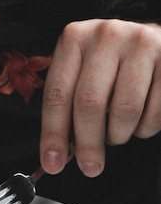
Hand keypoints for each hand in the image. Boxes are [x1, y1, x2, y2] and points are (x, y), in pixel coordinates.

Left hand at [40, 19, 160, 176]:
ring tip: (117, 132)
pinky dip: (144, 128)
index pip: (57, 95)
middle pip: (90, 104)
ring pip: (125, 110)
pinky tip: (139, 120)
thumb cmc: (109, 66)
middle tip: (89, 167)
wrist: (152, 39)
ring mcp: (141, 44)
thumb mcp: (79, 75)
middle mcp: (106, 36)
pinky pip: (155, 113)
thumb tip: (57, 157)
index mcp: (74, 39)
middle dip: (88, 144)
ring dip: (119, 135)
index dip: (53, 135)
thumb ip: (66, 109)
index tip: (52, 164)